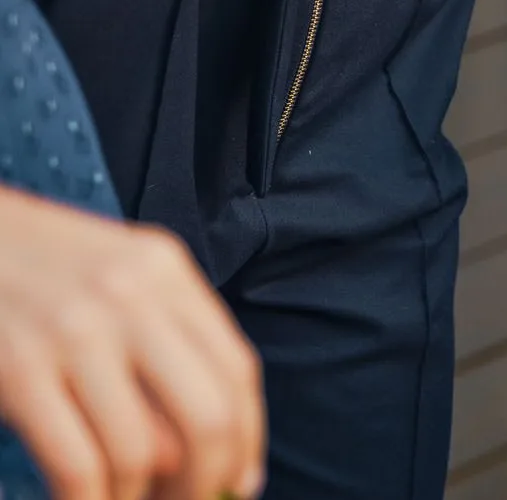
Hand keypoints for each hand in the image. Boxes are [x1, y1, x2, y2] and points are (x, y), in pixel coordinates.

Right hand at [0, 189, 262, 499]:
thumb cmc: (36, 267)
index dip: (247, 439)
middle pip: (207, 414)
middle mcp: (131, 297)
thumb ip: (161, 343)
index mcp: (164, 270)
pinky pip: (77, 463)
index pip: (236, 369)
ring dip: (139, 499)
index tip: (240, 483)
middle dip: (206, 479)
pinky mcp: (19, 370)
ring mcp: (75, 332)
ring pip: (140, 451)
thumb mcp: (114, 279)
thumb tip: (187, 453)